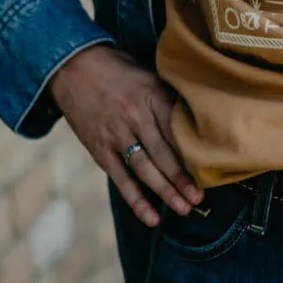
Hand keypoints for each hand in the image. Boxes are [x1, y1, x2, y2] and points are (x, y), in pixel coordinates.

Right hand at [48, 44, 203, 227]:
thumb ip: (167, 98)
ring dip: (165, 191)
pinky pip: (120, 178)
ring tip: (183, 208)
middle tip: (199, 199)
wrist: (73, 66)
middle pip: (163, 153)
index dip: (193, 153)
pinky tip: (150, 216)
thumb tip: (194, 121)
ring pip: (144, 169)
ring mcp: (115, 134)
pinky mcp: (99, 149)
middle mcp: (134, 116)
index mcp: (151, 94)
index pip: (177, 130)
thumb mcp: (147, 74)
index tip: (209, 171)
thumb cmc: (117, 69)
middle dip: (183, 179)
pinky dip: (135, 199)